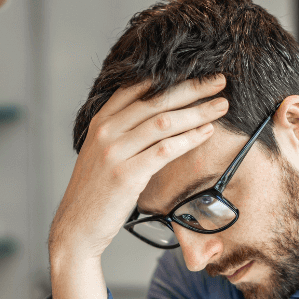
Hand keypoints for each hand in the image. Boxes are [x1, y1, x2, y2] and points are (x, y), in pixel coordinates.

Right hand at [48, 75, 229, 262]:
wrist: (76, 227)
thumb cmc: (96, 193)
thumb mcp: (101, 153)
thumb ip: (122, 131)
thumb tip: (158, 116)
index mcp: (100, 121)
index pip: (138, 87)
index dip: (171, 76)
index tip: (198, 71)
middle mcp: (105, 131)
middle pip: (156, 100)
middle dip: (192, 88)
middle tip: (220, 81)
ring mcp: (114, 152)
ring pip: (164, 122)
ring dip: (197, 111)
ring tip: (221, 106)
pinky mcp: (126, 175)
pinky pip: (165, 150)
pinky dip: (189, 138)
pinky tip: (207, 132)